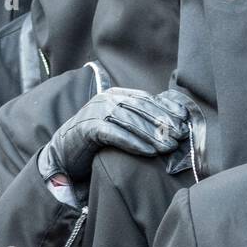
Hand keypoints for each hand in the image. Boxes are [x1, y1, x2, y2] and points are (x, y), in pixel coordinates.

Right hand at [38, 88, 188, 183]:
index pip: (146, 98)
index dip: (166, 108)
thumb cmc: (95, 140)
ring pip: (130, 121)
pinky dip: (133, 143)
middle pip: (140, 109)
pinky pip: (115, 134)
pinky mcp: (88, 128)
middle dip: (162, 123)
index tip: (183, 119)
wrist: (63, 151)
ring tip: (168, 147)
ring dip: (151, 135)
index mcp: (116, 94)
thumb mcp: (117, 124)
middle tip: (179, 136)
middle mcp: (106, 99)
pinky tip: (148, 152)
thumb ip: (136, 119)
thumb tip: (168, 124)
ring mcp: (96, 112)